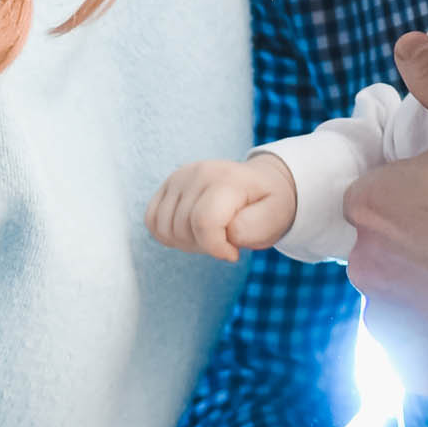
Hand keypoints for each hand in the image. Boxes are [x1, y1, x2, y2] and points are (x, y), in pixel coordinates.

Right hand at [147, 155, 297, 261]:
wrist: (262, 184)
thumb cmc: (268, 205)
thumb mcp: (276, 218)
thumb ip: (255, 228)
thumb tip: (228, 233)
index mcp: (227, 180)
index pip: (204, 222)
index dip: (217, 248)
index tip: (233, 253)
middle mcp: (198, 173)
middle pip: (182, 229)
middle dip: (203, 246)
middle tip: (224, 241)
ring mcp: (179, 177)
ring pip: (164, 228)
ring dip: (185, 242)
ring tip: (210, 235)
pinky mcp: (167, 185)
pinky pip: (151, 220)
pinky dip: (168, 234)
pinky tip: (191, 231)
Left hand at [340, 35, 427, 406]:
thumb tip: (406, 47)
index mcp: (370, 202)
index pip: (377, 192)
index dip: (418, 192)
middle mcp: (364, 265)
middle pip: (384, 243)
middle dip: (419, 238)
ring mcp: (389, 322)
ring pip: (399, 293)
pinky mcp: (417, 366)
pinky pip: (418, 345)